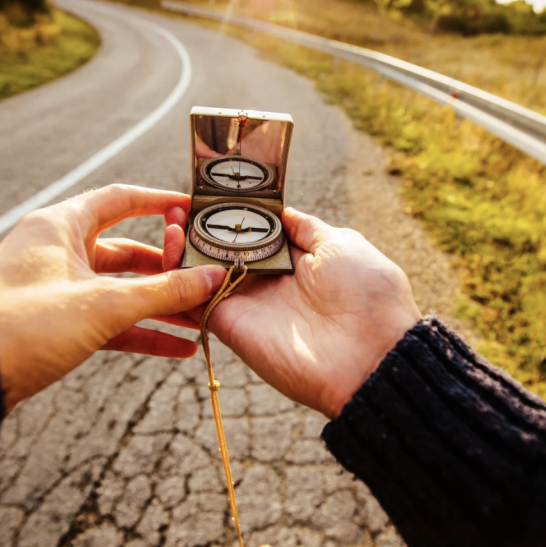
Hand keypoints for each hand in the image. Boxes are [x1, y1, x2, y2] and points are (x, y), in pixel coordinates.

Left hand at [0, 185, 226, 411]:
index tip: (194, 210)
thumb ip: (164, 291)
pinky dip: (143, 331)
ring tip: (201, 318)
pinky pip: (111, 321)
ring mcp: (59, 288)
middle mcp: (60, 251)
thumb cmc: (26, 324)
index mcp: (62, 226)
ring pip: (122, 290)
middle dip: (169, 269)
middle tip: (205, 277)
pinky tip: (179, 348)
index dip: (160, 202)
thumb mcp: (103, 304)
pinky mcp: (59, 322)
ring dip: (161, 305)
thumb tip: (212, 278)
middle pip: (128, 251)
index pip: (120, 200)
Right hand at [165, 208, 421, 417]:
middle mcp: (268, 281)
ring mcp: (248, 303)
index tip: (210, 191)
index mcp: (295, 260)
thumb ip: (305, 228)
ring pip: (202, 273)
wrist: (374, 355)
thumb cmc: (368, 294)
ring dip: (182, 245)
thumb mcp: (341, 245)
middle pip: (222, 251)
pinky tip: (171, 243)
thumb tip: (280, 210)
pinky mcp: (231, 324)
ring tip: (171, 217)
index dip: (232, 213)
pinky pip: (195, 299)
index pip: (253, 233)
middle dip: (200, 226)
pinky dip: (178, 274)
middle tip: (180, 203)